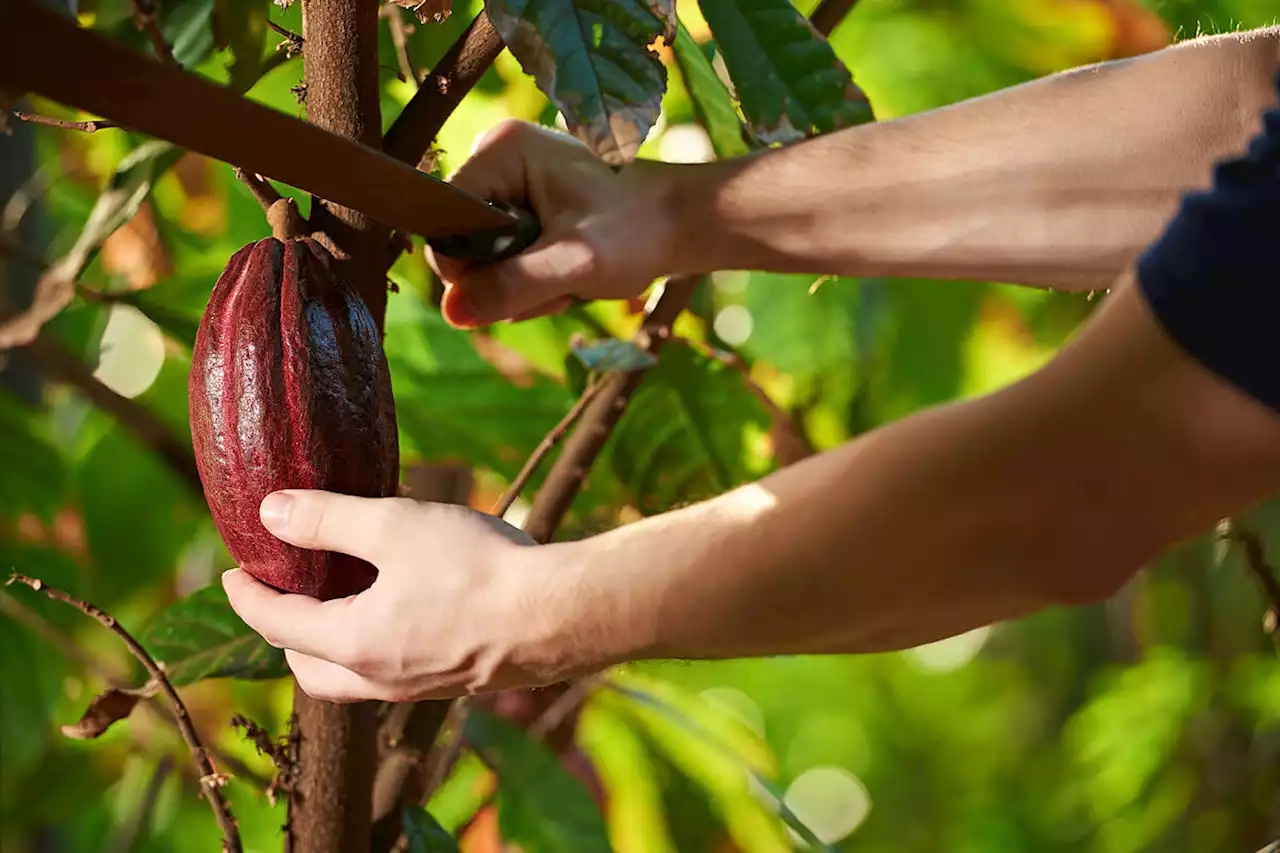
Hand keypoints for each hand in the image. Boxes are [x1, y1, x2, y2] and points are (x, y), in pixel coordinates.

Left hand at [221, 489, 582, 702]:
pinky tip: (398, 610)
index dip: (246, 595)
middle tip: (281, 593)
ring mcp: (418, 687)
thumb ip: (327, 520)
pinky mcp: (453, 680)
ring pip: (350, 678)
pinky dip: (371, 647)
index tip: (231, 571)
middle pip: (308, 669)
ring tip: (337, 601)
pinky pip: (390, 674)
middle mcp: (379, 679)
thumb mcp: (394, 526)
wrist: (560, 614)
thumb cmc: (477, 568)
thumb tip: (269, 513)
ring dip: (328, 645)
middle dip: (283, 633)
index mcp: (353, 643)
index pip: (275, 624)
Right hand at [427, 120, 683, 327]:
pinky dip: (533, 278)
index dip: (468, 267)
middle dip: (505, 280)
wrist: (683, 222)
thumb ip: (513, 285)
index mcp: (501, 150)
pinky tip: (567, 278)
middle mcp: (498, 157)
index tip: (520, 287)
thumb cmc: (638, 231)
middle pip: (463, 242)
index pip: (446, 220)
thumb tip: (451, 312)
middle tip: (557, 286)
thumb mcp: (575, 263)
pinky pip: (505, 256)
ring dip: (522, 286)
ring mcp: (511, 180)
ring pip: (484, 257)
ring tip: (569, 281)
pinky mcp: (525, 202)